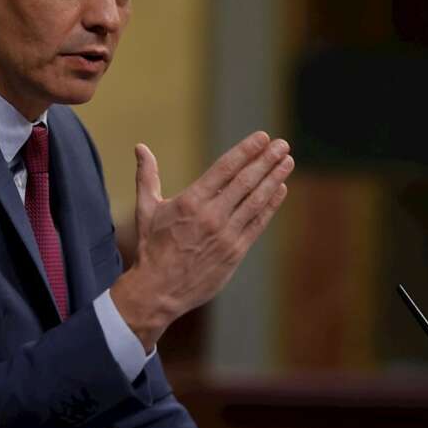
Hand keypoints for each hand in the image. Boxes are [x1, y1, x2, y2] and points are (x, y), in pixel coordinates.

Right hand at [110, 131, 292, 350]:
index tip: (262, 137)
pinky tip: (281, 190)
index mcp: (190, 202)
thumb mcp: (146, 209)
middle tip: (282, 144)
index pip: (225, 168)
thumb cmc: (151, 247)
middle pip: (245, 181)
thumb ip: (147, 176)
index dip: (246, 151)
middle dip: (266, 160)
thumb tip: (140, 147)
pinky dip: (271, 205)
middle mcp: (211, 216)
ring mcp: (226, 235)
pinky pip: (257, 223)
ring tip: (287, 161)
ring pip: (256, 201)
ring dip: (274, 179)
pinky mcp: (235, 252)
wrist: (158, 290)